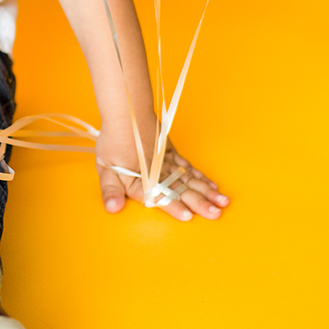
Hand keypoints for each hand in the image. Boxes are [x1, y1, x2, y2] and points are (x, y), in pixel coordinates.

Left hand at [95, 131, 228, 222]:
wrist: (127, 113)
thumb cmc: (113, 142)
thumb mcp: (105, 169)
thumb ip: (110, 191)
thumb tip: (113, 208)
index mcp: (140, 179)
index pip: (157, 196)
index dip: (172, 206)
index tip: (187, 216)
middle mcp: (158, 173)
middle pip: (180, 190)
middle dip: (199, 203)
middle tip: (215, 214)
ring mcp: (168, 163)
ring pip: (190, 180)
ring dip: (207, 192)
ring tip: (223, 202)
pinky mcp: (174, 155)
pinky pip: (191, 169)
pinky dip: (203, 179)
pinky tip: (214, 187)